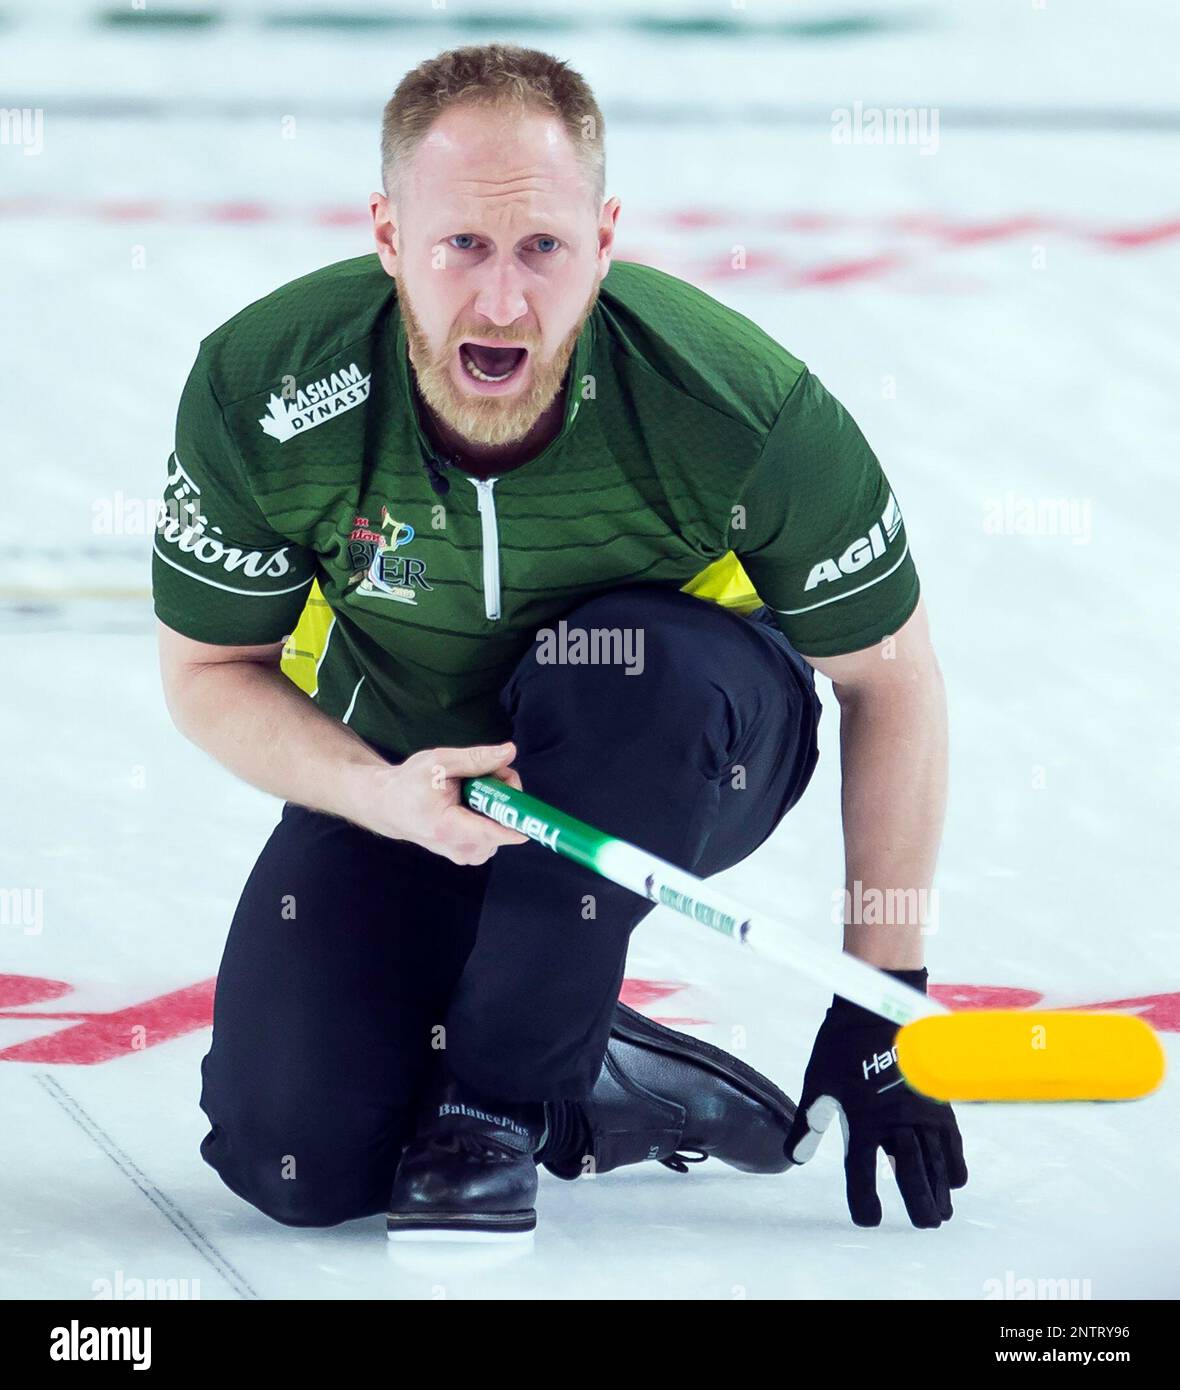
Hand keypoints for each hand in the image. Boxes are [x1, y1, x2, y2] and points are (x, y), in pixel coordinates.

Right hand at [361, 741, 528, 864]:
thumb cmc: (409, 783)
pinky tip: (471, 802)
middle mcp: (460, 849)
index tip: (530, 808)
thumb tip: (510, 752)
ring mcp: (466, 855)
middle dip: (504, 796)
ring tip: (472, 788)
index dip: (519, 820)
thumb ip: (476, 759)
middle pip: (505, 825)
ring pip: (503, 828)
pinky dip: (490, 814)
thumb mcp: (439, 762)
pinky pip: (495, 833)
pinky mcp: (470, 855)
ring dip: (497, 805)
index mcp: (449, 828)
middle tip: (486, 775)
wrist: (389, 806)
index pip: (496, 832)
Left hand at [784, 967, 967, 1227]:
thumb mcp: (818, 1083)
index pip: (862, 1173)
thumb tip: (792, 1158)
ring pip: (936, 1160)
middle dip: (918, 1202)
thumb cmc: (842, 1046)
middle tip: (925, 1224)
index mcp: (861, 1121)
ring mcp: (920, 1112)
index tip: (869, 1219)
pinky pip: (952, 1137)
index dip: (864, 1200)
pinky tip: (956, 1176)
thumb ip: (809, 1123)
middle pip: (911, 1173)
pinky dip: (955, 1159)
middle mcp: (895, 1123)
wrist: (876, 1008)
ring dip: (940, 1188)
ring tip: (943, 1212)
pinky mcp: (936, 1099)